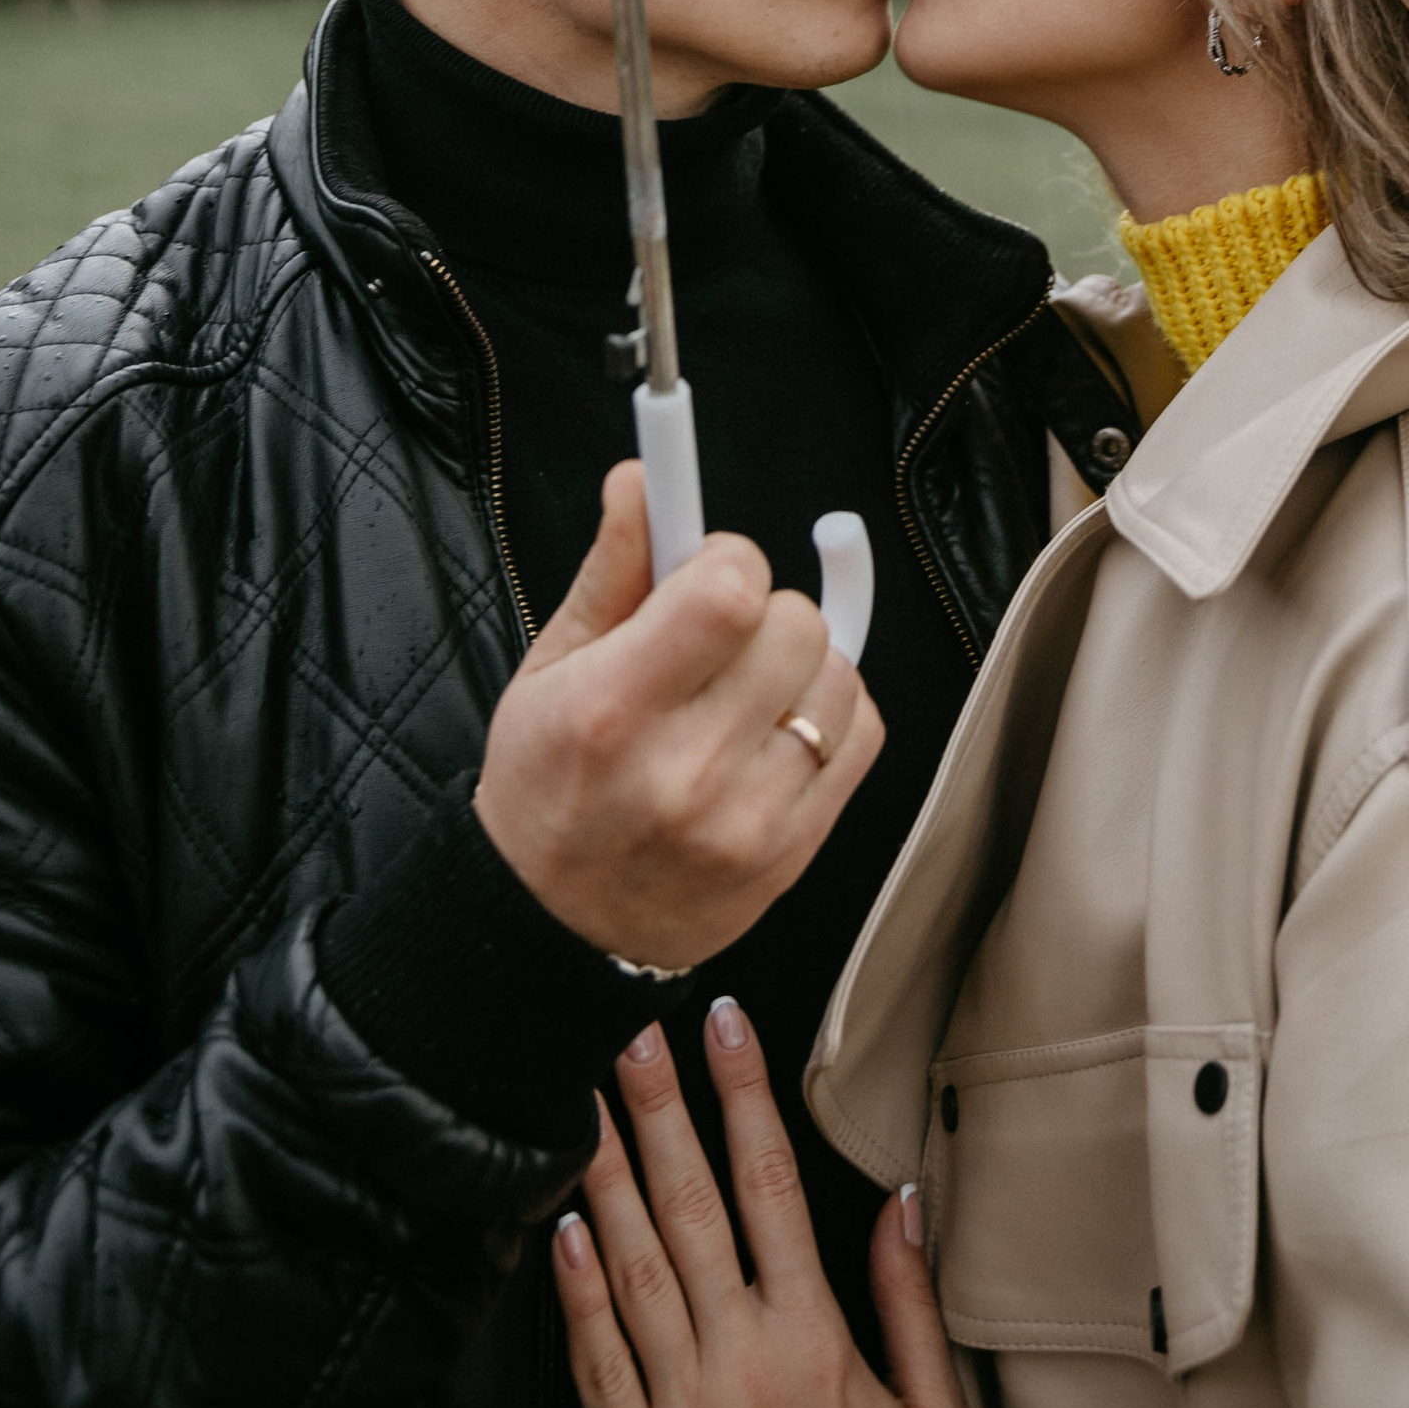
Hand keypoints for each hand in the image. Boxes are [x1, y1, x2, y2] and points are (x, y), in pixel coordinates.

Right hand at [475, 462, 883, 971]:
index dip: (728, 558)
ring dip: (802, 662)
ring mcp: (747, 821)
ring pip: (839, 674)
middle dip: (762, 609)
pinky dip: (831, 712)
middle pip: (795, 624)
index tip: (706, 570)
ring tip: (743, 688)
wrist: (554, 931)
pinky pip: (862, 735)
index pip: (728, 590)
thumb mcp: (550, 671)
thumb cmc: (546, 787)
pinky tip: (776, 726)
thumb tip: (642, 476)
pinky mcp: (792, 854)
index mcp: (612, 711)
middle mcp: (685, 771)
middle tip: (717, 639)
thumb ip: (612, 570)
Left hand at [553, 997, 967, 1407]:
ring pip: (632, 1266)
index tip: (727, 1025)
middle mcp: (740, 1361)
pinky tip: (559, 1228)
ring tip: (583, 1098)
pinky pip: (596, 1362)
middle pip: (691, 1206)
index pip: (773, 1187)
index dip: (745, 1098)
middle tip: (629, 1026)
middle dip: (659, 1108)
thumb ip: (913, 1310)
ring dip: (604, 1174)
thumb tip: (905, 1202)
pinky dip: (575, 1291)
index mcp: (813, 1342)